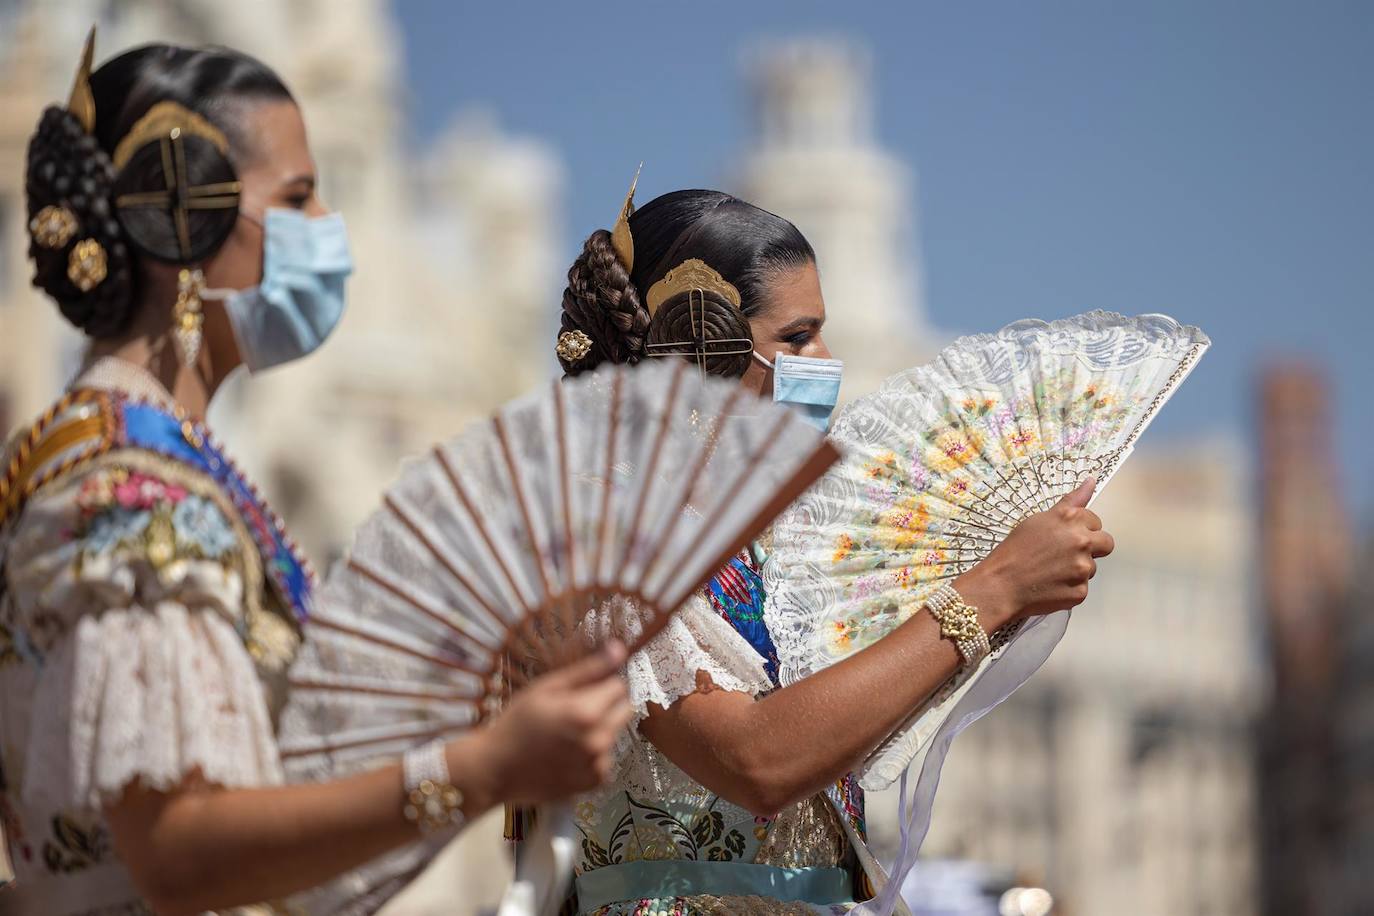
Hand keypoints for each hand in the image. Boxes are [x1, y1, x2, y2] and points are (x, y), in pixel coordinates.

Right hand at [457, 642, 632, 807]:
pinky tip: (567, 754)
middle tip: (574, 710)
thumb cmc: (517, 723)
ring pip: (614, 734)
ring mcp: (597, 764)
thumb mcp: (547, 688)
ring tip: (566, 735)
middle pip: (624, 710)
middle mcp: (598, 740)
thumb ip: (588, 669)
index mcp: (586, 713)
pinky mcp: (594, 783)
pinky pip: (605, 758)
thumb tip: (619, 649)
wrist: (496, 769)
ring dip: (599, 730)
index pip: (619, 686)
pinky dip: (593, 754)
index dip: (601, 684)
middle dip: (606, 705)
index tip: (582, 689)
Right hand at [956, 477, 1115, 626]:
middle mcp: (1081, 542)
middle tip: (1066, 554)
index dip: (1081, 528)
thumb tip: (1092, 481)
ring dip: (1077, 569)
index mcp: (1071, 520)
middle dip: (1092, 548)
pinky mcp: (1081, 592)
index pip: (1095, 521)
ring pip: (1091, 567)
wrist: (1000, 585)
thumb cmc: (1014, 551)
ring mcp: (1083, 569)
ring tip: (1051, 572)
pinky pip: (1082, 588)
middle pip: (1106, 543)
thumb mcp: (1039, 519)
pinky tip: (1050, 586)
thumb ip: (1070, 502)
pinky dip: (1069, 588)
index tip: (1064, 536)